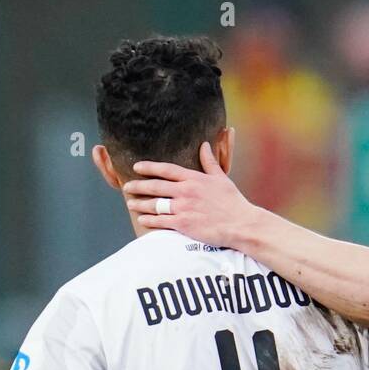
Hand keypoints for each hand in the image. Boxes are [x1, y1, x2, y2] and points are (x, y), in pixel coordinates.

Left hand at [123, 140, 256, 247]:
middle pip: (155, 186)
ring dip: (140, 204)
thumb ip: (210, 162)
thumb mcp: (222, 178)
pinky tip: (142, 219)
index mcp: (194, 179)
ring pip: (155, 204)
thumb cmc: (233, 202)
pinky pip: (160, 221)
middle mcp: (185, 192)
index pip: (166, 170)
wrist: (240, 224)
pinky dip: (149, 220)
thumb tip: (205, 145)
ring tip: (131, 204)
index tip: (137, 167)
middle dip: (138, 186)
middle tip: (127, 187)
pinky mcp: (183, 224)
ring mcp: (183, 208)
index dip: (149, 167)